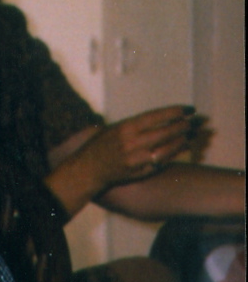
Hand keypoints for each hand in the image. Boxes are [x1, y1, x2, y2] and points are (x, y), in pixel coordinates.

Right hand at [76, 105, 200, 189]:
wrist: (88, 170)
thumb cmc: (101, 146)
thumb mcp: (114, 129)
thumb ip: (136, 124)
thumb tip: (161, 118)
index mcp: (125, 128)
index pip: (156, 116)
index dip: (175, 112)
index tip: (188, 109)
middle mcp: (132, 142)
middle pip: (165, 132)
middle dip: (183, 125)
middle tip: (193, 122)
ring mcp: (137, 159)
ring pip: (167, 148)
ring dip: (182, 140)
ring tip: (190, 134)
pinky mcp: (140, 172)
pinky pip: (163, 161)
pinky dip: (175, 153)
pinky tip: (183, 147)